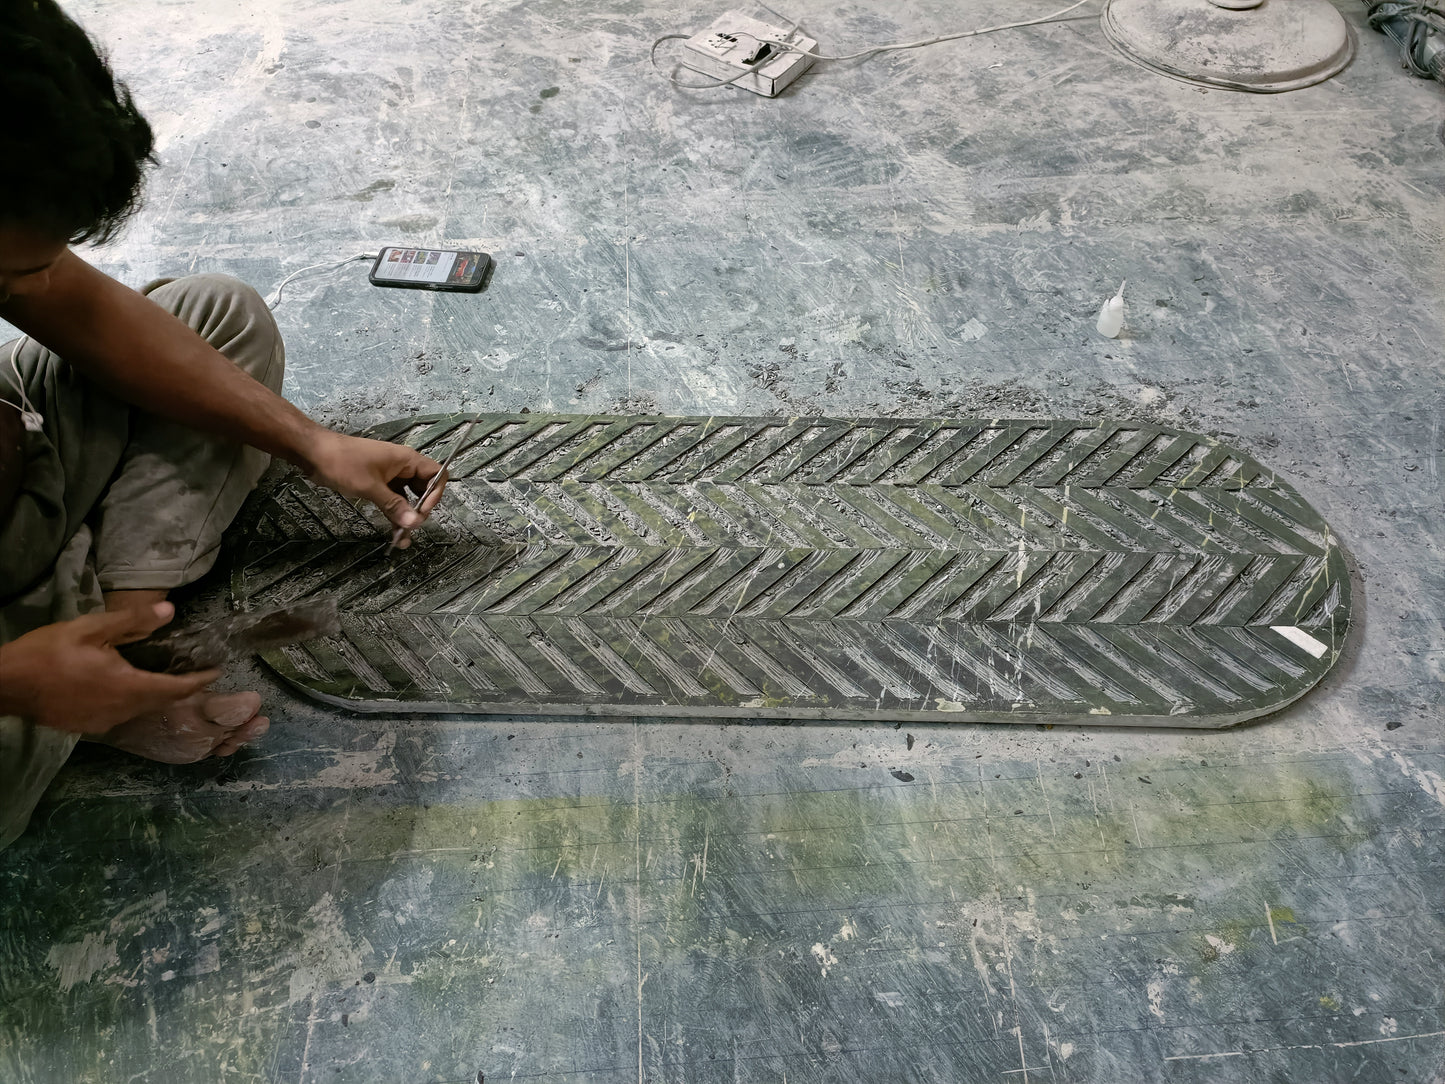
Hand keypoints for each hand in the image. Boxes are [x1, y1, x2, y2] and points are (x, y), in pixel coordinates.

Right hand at [0, 603, 220, 733]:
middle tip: (195, 672)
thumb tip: (169, 610)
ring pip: (141, 709)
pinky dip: (133, 702)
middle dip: (180, 688)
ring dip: (155, 695)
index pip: (175, 688)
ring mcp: (103, 723)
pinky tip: (129, 689)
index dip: (199, 680)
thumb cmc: (47, 653)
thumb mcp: (89, 628)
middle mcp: (121, 711)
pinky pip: (121, 714)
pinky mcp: (87, 727)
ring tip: (166, 677)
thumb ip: (132, 622)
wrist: (4, 685)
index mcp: (127, 687)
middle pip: (161, 701)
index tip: (216, 671)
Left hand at [301, 430, 445, 544]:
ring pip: (407, 498)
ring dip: (406, 517)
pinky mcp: (377, 484)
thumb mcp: (371, 487)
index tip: (422, 512)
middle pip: (424, 489)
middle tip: (411, 526)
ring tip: (403, 540)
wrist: (315, 453)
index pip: (436, 475)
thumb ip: (395, 506)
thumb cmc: (344, 463)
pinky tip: (393, 532)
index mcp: (406, 460)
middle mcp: (402, 467)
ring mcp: (390, 476)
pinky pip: (393, 501)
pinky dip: (394, 515)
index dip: (435, 494)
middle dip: (421, 509)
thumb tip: (415, 523)